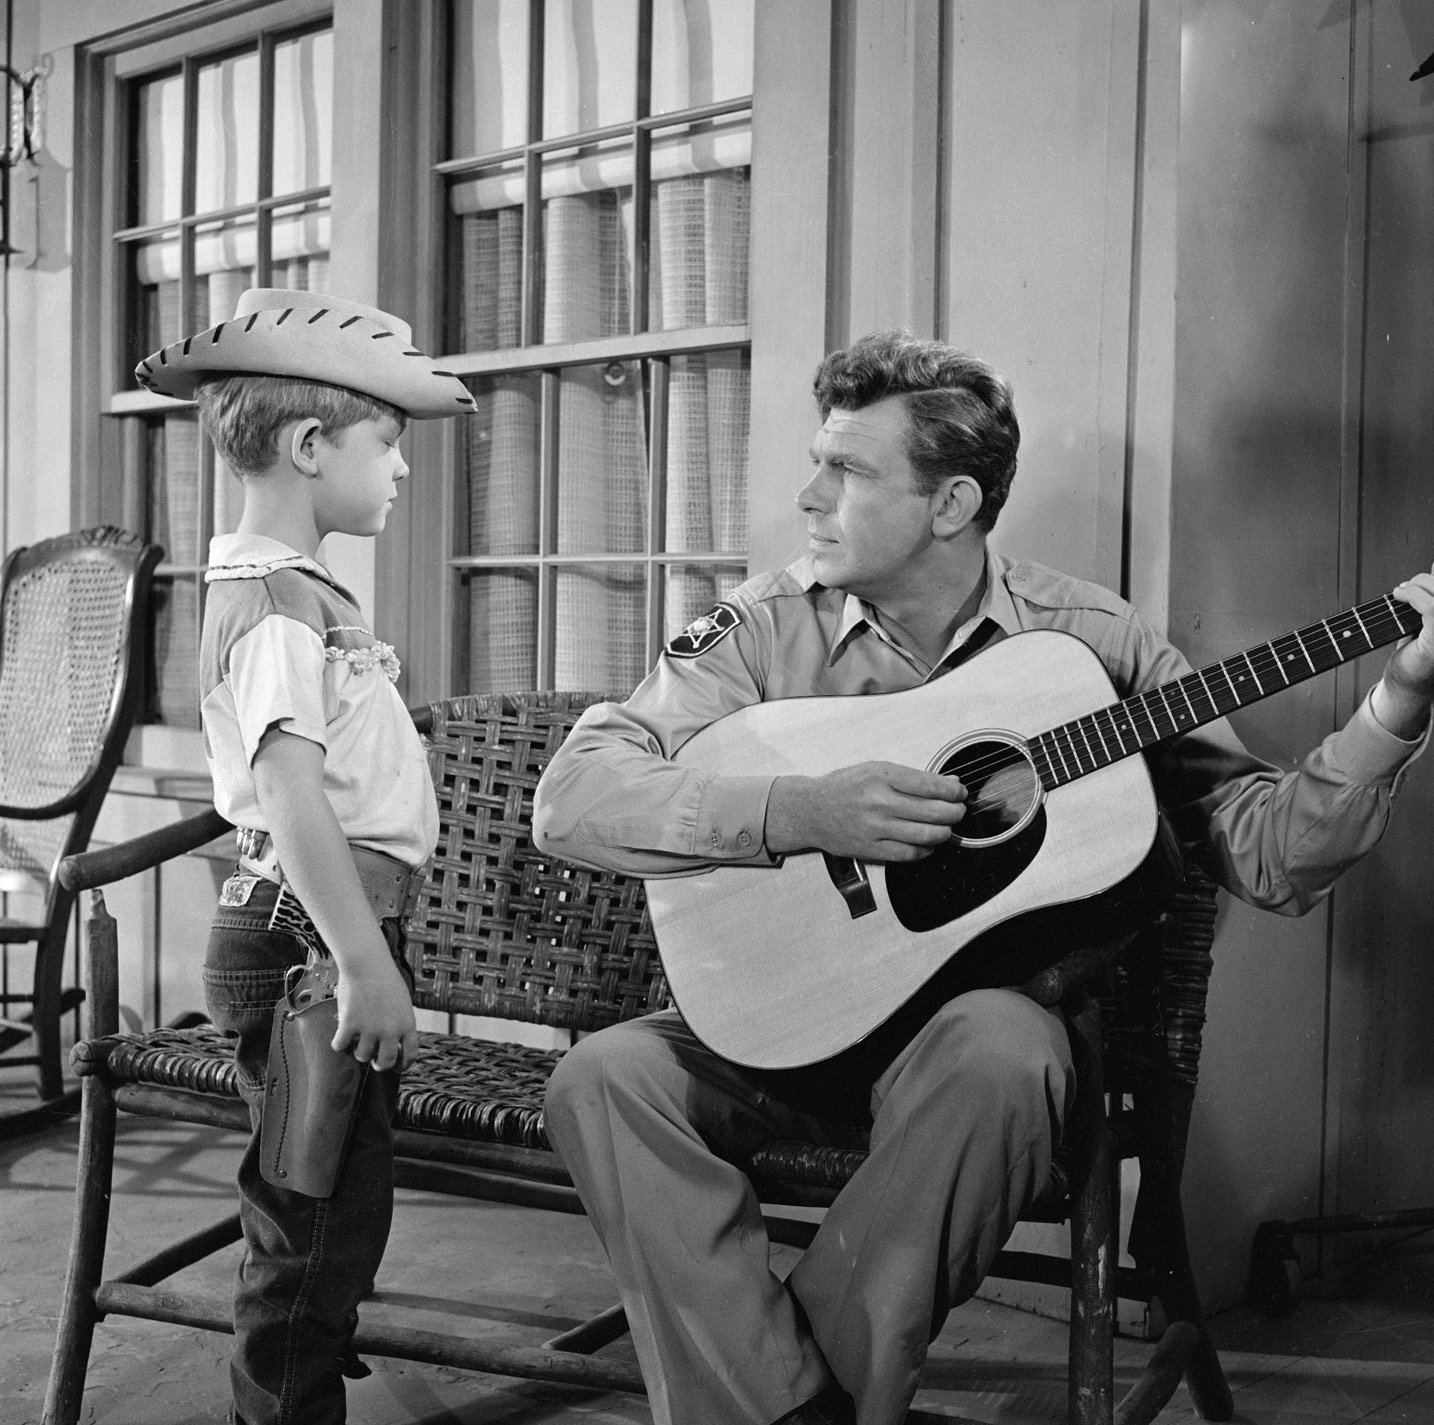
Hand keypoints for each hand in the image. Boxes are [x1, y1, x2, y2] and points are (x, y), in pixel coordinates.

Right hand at [331, 954, 416, 1072]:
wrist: (367, 963)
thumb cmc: (385, 978)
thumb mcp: (402, 1002)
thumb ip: (399, 1022)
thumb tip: (392, 1043)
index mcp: (407, 1024)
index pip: (410, 1054)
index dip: (403, 1064)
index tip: (397, 1066)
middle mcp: (390, 1030)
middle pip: (386, 1062)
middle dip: (379, 1065)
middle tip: (374, 1060)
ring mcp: (370, 1029)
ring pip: (362, 1056)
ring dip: (358, 1051)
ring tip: (356, 1039)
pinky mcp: (349, 1024)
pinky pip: (340, 1047)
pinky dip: (339, 1044)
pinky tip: (340, 1036)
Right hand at [765, 761, 965, 861]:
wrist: (810, 810)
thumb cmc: (844, 787)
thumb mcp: (874, 769)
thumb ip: (909, 777)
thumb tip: (948, 785)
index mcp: (880, 776)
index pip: (929, 785)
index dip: (952, 791)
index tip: (960, 792)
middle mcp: (878, 802)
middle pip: (933, 812)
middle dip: (954, 812)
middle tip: (958, 811)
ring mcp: (874, 828)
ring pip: (926, 835)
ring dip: (944, 832)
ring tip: (946, 827)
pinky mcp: (870, 849)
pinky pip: (909, 854)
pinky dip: (925, 850)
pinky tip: (928, 843)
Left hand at [1378, 568, 1433, 737]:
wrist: (1407, 683)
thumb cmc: (1418, 653)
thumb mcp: (1428, 619)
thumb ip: (1433, 596)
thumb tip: (1433, 567)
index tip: (1428, 570)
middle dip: (1427, 580)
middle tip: (1406, 586)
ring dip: (1418, 586)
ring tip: (1400, 592)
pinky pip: (1431, 608)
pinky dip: (1413, 596)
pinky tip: (1400, 597)